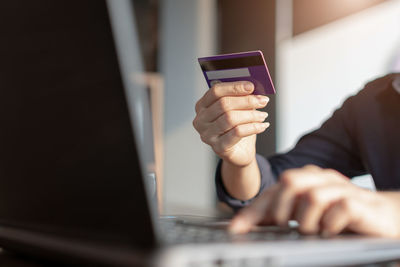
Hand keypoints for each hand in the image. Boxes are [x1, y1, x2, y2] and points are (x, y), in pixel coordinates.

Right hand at [192, 81, 268, 166]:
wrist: (239, 152)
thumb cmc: (236, 127)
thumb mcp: (238, 109)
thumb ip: (241, 98)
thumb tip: (253, 89)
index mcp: (202, 106)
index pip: (215, 92)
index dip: (234, 87)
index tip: (251, 86)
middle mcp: (201, 120)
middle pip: (223, 104)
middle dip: (246, 101)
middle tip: (262, 100)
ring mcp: (207, 135)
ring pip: (230, 118)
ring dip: (251, 115)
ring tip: (263, 115)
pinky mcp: (218, 147)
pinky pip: (237, 133)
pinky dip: (252, 127)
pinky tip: (262, 126)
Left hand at [230, 165, 399, 237]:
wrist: (380, 215)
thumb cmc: (338, 212)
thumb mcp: (306, 213)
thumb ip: (282, 214)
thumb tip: (248, 224)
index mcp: (304, 179)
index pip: (272, 191)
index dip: (252, 211)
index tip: (236, 229)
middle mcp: (320, 179)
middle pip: (290, 181)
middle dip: (280, 208)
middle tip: (284, 225)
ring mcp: (340, 188)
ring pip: (313, 195)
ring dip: (306, 219)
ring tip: (310, 230)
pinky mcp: (358, 202)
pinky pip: (340, 208)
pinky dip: (330, 223)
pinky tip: (330, 230)